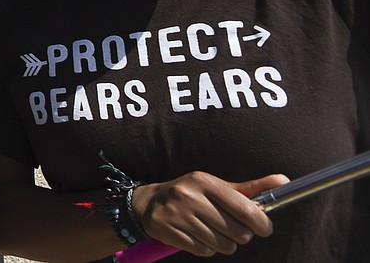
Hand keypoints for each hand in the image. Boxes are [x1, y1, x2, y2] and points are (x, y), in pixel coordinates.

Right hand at [132, 171, 288, 255]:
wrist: (149, 203)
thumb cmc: (192, 195)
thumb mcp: (217, 187)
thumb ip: (251, 188)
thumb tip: (283, 181)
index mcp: (205, 182)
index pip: (246, 209)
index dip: (261, 224)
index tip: (263, 228)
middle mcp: (190, 196)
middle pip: (238, 232)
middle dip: (240, 235)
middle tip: (230, 228)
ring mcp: (179, 215)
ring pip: (223, 245)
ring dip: (224, 243)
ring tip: (212, 231)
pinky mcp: (171, 232)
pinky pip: (205, 251)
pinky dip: (206, 248)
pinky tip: (198, 236)